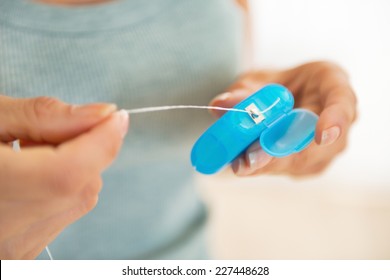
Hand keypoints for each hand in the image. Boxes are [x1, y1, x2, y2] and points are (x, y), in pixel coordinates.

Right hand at [0, 96, 128, 258]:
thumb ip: (44, 115)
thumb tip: (104, 114)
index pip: (71, 170)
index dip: (103, 138)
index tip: (116, 114)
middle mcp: (7, 233)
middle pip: (82, 183)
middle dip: (84, 147)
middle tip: (45, 130)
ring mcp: (17, 249)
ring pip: (80, 197)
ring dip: (73, 166)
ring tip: (27, 153)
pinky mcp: (23, 252)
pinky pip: (65, 212)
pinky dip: (62, 186)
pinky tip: (30, 176)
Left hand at [210, 61, 356, 176]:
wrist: (281, 97)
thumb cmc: (276, 84)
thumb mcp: (256, 80)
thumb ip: (242, 91)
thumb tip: (220, 105)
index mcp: (332, 84)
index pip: (343, 101)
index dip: (336, 119)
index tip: (321, 135)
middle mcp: (338, 119)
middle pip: (319, 144)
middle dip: (283, 154)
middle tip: (249, 161)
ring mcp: (328, 147)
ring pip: (302, 162)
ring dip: (269, 164)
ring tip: (239, 164)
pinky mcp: (310, 164)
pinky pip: (289, 168)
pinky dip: (264, 167)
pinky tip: (242, 165)